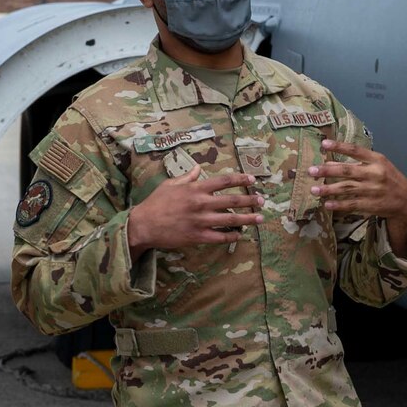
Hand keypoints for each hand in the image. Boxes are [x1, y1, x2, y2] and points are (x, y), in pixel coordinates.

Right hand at [127, 170, 259, 252]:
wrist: (143, 225)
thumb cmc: (156, 203)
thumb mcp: (170, 185)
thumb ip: (187, 177)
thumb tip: (198, 168)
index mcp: (195, 188)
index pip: (224, 181)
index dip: (240, 179)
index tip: (252, 179)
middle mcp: (201, 203)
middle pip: (232, 200)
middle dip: (250, 200)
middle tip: (262, 200)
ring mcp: (200, 221)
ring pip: (230, 220)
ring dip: (247, 219)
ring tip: (260, 218)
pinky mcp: (197, 236)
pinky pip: (219, 237)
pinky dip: (231, 236)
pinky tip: (240, 235)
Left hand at [309, 140, 406, 225]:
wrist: (405, 199)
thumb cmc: (388, 177)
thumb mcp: (379, 164)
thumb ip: (358, 162)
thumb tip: (331, 161)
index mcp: (377, 160)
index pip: (356, 150)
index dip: (339, 146)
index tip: (324, 144)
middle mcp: (374, 174)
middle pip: (347, 171)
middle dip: (328, 170)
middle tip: (311, 170)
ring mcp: (372, 190)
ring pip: (346, 188)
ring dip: (329, 189)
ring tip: (314, 189)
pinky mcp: (370, 205)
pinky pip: (351, 204)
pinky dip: (338, 204)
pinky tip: (327, 204)